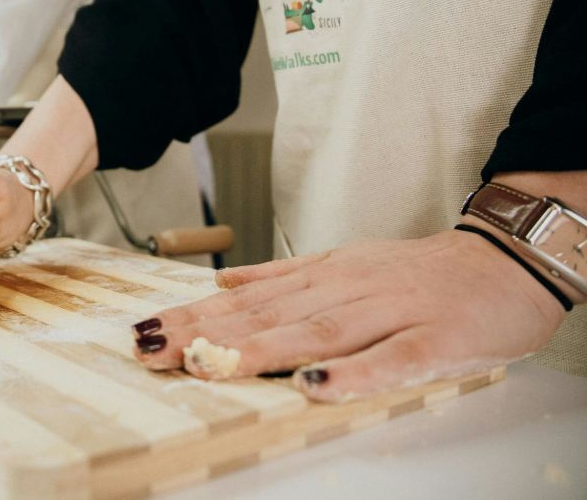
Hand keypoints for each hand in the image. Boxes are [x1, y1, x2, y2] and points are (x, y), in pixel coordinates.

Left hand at [131, 230, 564, 401]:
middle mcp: (348, 288)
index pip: (247, 297)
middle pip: (269, 312)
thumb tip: (222, 281)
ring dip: (260, 349)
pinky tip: (315, 386)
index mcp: (323, 275)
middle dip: (204, 332)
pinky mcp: (435, 338)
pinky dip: (353, 372)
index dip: (193, 315)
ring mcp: (390, 311)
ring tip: (210, 364)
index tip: (146, 331)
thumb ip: (282, 278)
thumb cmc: (416, 273)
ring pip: (319, 331)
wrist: (501, 262)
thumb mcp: (342, 264)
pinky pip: (392, 358)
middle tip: (152, 350)